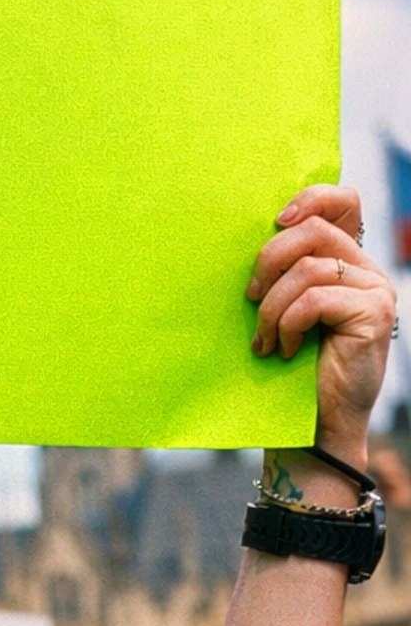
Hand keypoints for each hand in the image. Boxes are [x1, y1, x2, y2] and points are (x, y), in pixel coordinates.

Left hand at [246, 184, 396, 462]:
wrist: (314, 427)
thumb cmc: (291, 372)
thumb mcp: (284, 312)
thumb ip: (283, 275)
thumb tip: (252, 240)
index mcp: (348, 262)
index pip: (343, 202)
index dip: (310, 199)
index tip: (275, 221)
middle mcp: (368, 270)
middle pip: (315, 230)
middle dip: (269, 260)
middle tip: (250, 298)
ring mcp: (375, 290)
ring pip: (308, 267)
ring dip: (272, 306)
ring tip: (264, 340)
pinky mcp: (373, 313)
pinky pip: (314, 298)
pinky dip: (287, 323)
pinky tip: (283, 350)